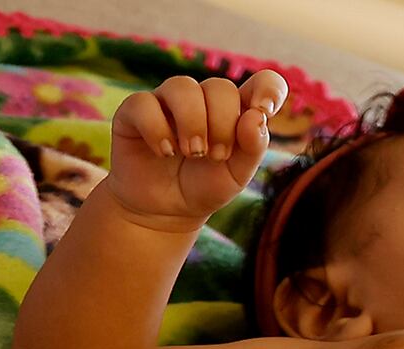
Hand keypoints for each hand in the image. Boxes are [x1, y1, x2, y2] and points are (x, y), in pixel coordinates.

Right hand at [106, 71, 288, 232]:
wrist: (164, 211)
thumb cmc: (205, 187)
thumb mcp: (237, 175)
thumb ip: (253, 146)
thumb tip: (256, 116)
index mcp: (236, 111)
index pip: (262, 82)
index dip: (268, 87)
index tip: (264, 110)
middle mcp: (203, 99)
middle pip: (220, 87)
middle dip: (222, 124)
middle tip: (216, 156)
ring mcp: (167, 101)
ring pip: (182, 86)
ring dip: (192, 122)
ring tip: (192, 153)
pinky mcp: (135, 111)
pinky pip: (144, 102)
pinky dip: (157, 129)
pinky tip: (165, 152)